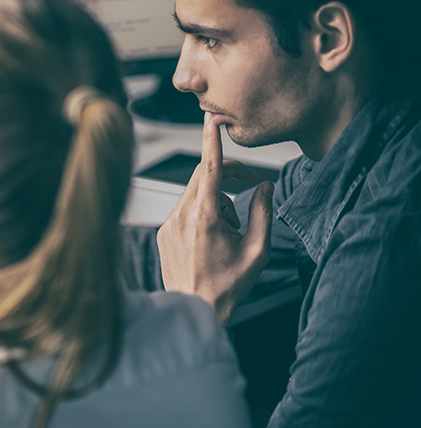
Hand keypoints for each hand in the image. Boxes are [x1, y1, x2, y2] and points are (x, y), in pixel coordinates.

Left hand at [157, 112, 274, 322]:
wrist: (195, 308)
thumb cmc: (228, 285)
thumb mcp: (258, 250)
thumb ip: (264, 213)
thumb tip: (265, 186)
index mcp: (204, 216)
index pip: (208, 168)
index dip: (211, 140)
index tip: (211, 119)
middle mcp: (181, 215)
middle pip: (202, 176)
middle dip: (227, 175)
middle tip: (250, 186)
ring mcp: (168, 223)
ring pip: (195, 193)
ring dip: (217, 200)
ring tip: (230, 231)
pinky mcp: (163, 232)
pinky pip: (184, 209)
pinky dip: (202, 214)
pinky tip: (212, 239)